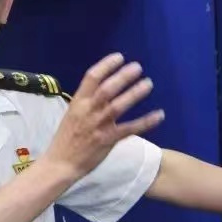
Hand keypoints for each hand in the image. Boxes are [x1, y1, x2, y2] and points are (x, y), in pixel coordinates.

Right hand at [45, 53, 164, 179]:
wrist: (61, 163)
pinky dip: (146, 121)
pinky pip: (130, 129)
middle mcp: (88, 111)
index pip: (91, 77)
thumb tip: (103, 89)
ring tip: (148, 84)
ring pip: (119, 105)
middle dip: (123, 76)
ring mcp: (98, 125)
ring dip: (134, 93)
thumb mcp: (72, 114)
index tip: (119, 57)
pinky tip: (159, 115)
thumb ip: (87, 102)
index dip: (106, 65)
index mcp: (78, 102)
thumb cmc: (66, 138)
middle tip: (138, 67)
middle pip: (107, 88)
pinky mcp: (108, 140)